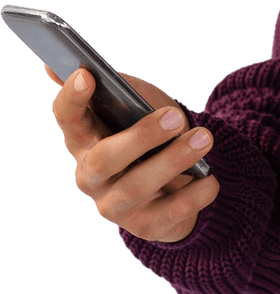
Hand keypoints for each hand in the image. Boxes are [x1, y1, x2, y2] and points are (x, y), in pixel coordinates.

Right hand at [47, 65, 219, 242]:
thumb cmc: (150, 130)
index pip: (67, 117)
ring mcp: (115, 205)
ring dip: (173, 161)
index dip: (72, 97)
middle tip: (175, 116)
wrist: (177, 179)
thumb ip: (111, 86)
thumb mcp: (136, 103)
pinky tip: (211, 178)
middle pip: (105, 159)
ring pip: (137, 187)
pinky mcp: (145, 226)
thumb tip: (53, 66)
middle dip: (140, 137)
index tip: (87, 74)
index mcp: (85, 138)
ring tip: (204, 138)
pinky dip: (194, 193)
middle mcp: (91, 176)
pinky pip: (169, 214)